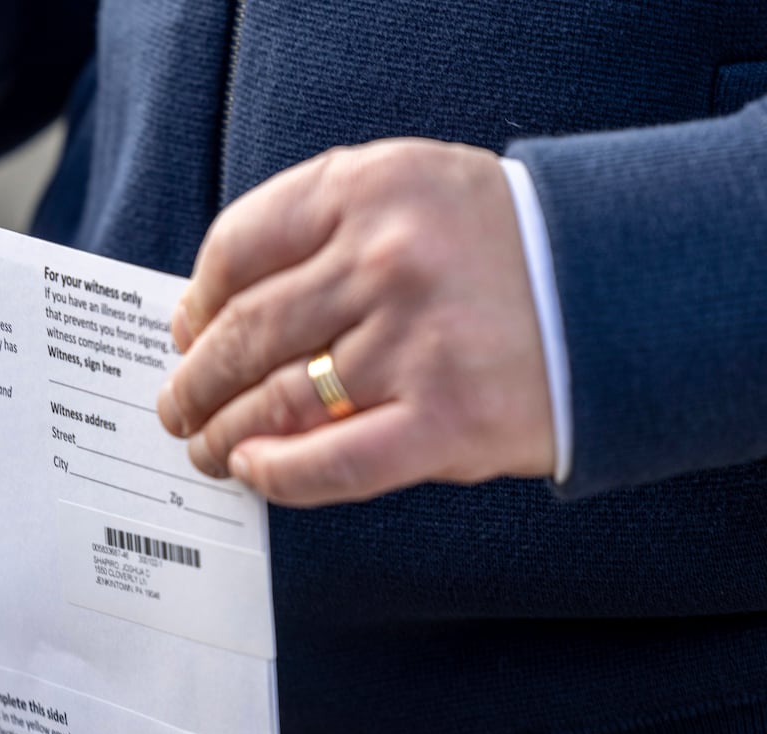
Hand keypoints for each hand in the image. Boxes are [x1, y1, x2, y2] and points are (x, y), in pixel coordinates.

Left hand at [157, 139, 554, 505]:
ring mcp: (418, 343)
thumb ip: (316, 229)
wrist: (625, 289)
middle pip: (247, 331)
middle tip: (177, 404)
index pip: (238, 249)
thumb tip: (208, 310)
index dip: (196, 301)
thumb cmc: (498, 245)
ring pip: (278, 400)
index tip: (184, 331)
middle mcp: (387, 260)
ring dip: (223, 431)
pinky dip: (279, 474)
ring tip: (204, 446)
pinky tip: (253, 471)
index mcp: (368, 189)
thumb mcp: (408, 189)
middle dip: (195, 379)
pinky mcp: (450, 421)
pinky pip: (333, 462)